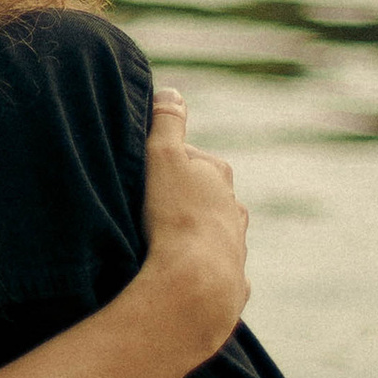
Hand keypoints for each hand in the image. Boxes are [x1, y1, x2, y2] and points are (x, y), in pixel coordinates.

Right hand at [140, 86, 248, 355]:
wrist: (198, 285)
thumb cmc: (176, 216)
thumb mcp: (163, 157)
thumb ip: (167, 122)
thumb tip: (173, 92)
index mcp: (218, 175)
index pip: (189, 159)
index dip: (162, 166)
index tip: (140, 179)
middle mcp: (234, 208)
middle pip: (204, 197)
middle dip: (181, 201)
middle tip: (148, 213)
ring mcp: (236, 246)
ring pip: (213, 233)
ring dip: (192, 236)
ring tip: (161, 247)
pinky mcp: (233, 282)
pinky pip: (214, 269)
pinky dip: (200, 269)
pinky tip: (181, 275)